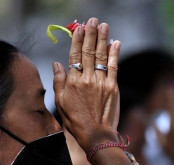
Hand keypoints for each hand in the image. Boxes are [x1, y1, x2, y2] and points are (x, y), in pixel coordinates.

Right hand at [53, 18, 120, 150]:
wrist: (95, 134)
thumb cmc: (75, 120)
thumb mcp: (60, 103)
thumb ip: (58, 81)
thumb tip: (56, 63)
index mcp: (72, 82)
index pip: (74, 55)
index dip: (77, 40)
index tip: (79, 29)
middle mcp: (87, 79)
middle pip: (89, 51)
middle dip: (91, 34)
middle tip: (93, 20)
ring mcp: (101, 82)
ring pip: (102, 55)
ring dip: (103, 38)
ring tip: (104, 25)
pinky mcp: (113, 87)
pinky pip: (114, 66)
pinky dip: (115, 53)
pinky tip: (116, 42)